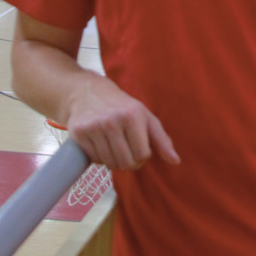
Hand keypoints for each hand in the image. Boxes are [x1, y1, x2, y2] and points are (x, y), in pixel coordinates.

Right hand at [62, 76, 178, 171]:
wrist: (87, 92)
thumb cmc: (122, 106)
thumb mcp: (145, 116)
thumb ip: (161, 139)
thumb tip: (176, 161)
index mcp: (133, 115)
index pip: (143, 155)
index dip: (143, 156)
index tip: (140, 148)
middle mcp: (112, 121)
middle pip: (126, 162)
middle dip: (130, 162)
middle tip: (127, 152)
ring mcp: (94, 127)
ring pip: (110, 163)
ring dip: (114, 161)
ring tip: (114, 148)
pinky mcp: (79, 133)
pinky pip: (95, 160)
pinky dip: (100, 158)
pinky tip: (101, 145)